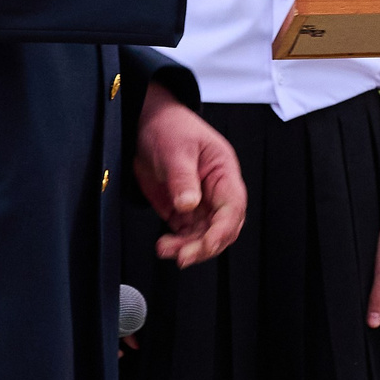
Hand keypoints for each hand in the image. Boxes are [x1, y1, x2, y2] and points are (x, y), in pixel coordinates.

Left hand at [133, 86, 245, 266]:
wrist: (147, 124)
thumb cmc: (170, 127)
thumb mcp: (176, 150)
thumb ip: (182, 178)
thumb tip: (188, 205)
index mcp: (223, 172)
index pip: (232, 207)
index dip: (221, 230)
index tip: (205, 245)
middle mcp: (216, 190)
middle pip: (223, 227)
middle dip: (205, 245)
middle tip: (182, 256)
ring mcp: (200, 201)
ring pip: (205, 235)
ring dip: (189, 247)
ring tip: (165, 249)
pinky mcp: (183, 209)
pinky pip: (188, 233)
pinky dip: (178, 244)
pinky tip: (165, 245)